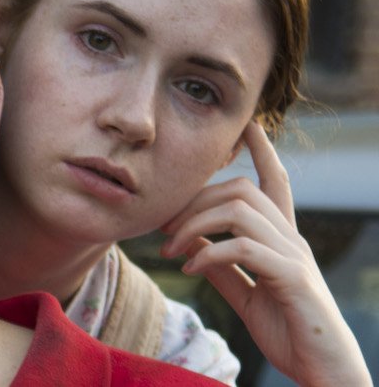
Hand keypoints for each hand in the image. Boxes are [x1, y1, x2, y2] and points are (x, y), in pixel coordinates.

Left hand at [160, 121, 371, 386]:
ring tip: (171, 249)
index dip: (261, 150)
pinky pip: (245, 247)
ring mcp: (294, 255)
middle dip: (195, 199)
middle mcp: (291, 239)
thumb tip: (190, 246)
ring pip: (241, 210)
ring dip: (195, 224)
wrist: (322, 372)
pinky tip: (190, 269)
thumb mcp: (245, 294)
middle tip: (164, 226)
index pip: (274, 182)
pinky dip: (210, 253)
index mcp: (281, 239)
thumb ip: (222, 268)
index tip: (246, 124)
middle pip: (241, 190)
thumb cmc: (287, 332)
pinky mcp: (293, 277)